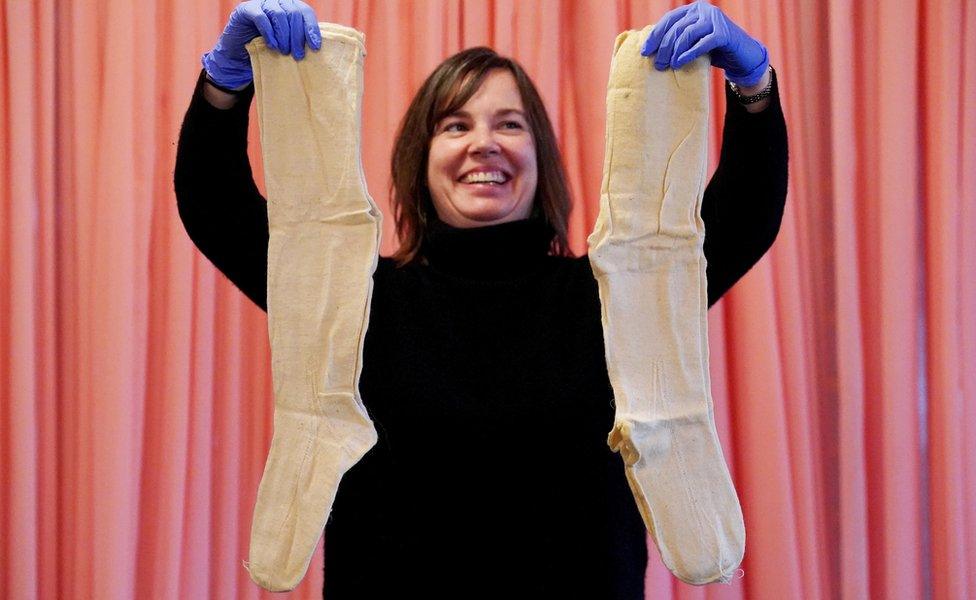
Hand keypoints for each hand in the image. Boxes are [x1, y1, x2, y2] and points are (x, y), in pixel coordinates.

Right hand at [202, 0, 321, 89]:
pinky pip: (261, 17)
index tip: (315, 47)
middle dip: (298, 36)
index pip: (305, 12)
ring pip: (279, 14)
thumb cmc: (266, 51)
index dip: (312, 28)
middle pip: (294, 13)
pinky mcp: (246, 10)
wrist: (238, 56)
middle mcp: (277, 2)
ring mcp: (261, 3)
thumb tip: (318, 46)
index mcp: (289, 7)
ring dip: (284, 36)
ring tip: (285, 52)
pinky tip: (272, 46)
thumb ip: (299, 40)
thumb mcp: (286, 45)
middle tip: (298, 56)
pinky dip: (269, 32)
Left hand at [640, 0, 768, 87]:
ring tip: (666, 65)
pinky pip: (701, 43)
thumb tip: (651, 49)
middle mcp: (704, 10)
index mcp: (694, 9)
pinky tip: (678, 63)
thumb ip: (678, 39)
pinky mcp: (723, 33)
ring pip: (686, 34)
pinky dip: (688, 54)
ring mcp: (715, 19)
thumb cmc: (714, 51)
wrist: (742, 57)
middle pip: (676, 28)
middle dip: (663, 47)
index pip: (669, 20)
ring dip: (673, 52)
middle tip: (657, 64)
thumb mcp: (693, 41)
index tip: (644, 51)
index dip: (655, 35)